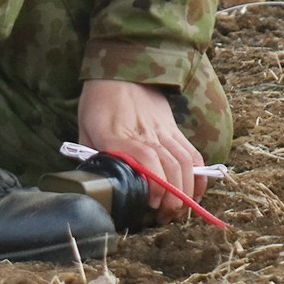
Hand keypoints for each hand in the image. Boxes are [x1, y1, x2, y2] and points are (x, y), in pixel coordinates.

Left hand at [77, 79, 203, 223]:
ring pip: (185, 161)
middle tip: (165, 216)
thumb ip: (93, 157)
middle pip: (169, 165)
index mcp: (117, 133)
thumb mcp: (85, 129)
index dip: (152, 182)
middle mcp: (145, 132)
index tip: (151, 203)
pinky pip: (192, 153)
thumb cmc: (99, 101)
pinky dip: (198, 174)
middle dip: (172, 195)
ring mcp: (163, 130)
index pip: (142, 158)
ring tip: (178, 209)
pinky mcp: (174, 129)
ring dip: (186, 189)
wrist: (124, 67)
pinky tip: (195, 192)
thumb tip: (97, 187)